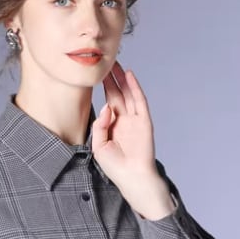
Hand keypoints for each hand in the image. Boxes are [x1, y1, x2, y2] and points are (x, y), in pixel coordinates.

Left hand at [91, 60, 157, 187]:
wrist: (131, 177)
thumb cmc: (115, 166)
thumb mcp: (99, 145)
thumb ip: (100, 125)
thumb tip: (107, 107)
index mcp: (112, 125)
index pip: (107, 101)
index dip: (102, 87)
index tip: (95, 73)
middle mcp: (124, 120)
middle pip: (117, 93)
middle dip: (111, 78)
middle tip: (105, 61)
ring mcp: (135, 120)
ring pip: (128, 93)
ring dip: (122, 78)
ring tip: (115, 62)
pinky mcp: (144, 122)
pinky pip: (139, 101)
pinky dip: (135, 88)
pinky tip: (129, 76)